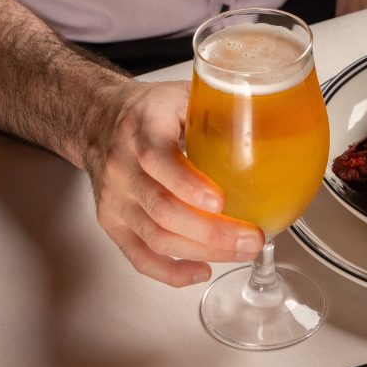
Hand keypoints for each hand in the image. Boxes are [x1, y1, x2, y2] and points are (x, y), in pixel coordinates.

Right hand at [85, 79, 263, 286]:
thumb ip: (217, 107)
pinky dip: (170, 271)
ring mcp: (116, 199)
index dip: (188, 185)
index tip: (220, 200)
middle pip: (162, 209)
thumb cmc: (148, 111)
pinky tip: (201, 270)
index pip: (158, 160)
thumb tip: (269, 119)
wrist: (97, 120)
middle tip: (251, 237)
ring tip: (240, 251)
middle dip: (212, 231)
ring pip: (156, 237)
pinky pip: (138, 256)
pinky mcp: (112, 223)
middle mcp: (123, 167)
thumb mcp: (181, 95)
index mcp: (142, 130)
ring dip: (202, 251)